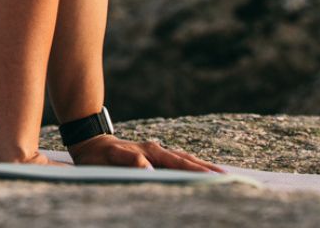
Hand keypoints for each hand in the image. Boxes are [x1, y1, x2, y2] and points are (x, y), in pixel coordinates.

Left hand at [68, 134, 225, 172]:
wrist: (90, 142)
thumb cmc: (98, 155)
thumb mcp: (109, 158)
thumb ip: (127, 160)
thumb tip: (148, 167)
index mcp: (150, 152)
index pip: (179, 164)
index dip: (198, 171)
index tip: (217, 179)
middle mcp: (156, 150)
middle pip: (187, 160)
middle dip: (208, 169)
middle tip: (230, 179)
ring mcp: (156, 152)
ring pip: (184, 159)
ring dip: (202, 166)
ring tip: (221, 175)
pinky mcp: (153, 155)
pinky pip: (177, 160)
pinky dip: (191, 165)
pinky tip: (197, 170)